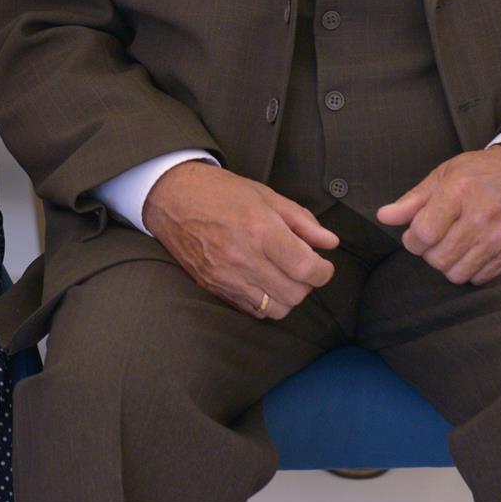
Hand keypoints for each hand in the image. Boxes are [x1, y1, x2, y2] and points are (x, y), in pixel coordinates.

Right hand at [141, 161, 339, 319]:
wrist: (171, 197)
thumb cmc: (218, 191)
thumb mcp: (265, 195)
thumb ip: (301, 221)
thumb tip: (329, 242)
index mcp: (259, 229)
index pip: (305, 268)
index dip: (323, 271)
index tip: (324, 265)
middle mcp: (243, 258)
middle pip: (294, 294)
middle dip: (307, 284)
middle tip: (304, 268)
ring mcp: (226, 276)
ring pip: (275, 309)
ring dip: (287, 296)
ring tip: (283, 276)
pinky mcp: (213, 287)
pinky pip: (251, 310)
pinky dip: (264, 302)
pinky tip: (262, 282)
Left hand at [377, 145, 500, 285]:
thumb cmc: (485, 171)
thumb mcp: (446, 174)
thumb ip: (414, 199)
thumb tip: (384, 217)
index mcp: (460, 191)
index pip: (423, 234)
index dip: (412, 240)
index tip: (416, 235)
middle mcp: (482, 216)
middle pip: (438, 258)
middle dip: (429, 253)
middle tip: (436, 239)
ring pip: (458, 274)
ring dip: (449, 264)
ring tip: (453, 246)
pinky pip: (481, 278)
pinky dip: (471, 270)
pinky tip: (472, 252)